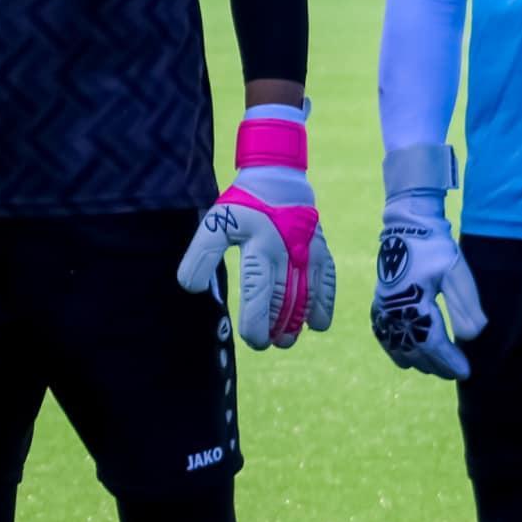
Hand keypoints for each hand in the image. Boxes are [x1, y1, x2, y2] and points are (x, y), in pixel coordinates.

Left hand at [178, 106, 334, 349]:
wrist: (278, 178)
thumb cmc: (242, 206)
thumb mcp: (215, 224)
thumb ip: (200, 256)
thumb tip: (193, 289)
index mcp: (259, 245)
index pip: (259, 292)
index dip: (256, 321)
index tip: (253, 339)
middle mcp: (287, 251)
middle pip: (284, 299)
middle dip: (276, 328)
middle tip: (269, 343)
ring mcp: (308, 250)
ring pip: (307, 295)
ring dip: (299, 321)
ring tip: (288, 338)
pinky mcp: (321, 249)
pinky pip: (327, 280)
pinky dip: (325, 303)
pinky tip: (317, 323)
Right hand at [371, 192, 486, 378]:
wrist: (408, 226)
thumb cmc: (434, 248)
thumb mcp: (456, 273)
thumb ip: (465, 305)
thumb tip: (472, 337)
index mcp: (414, 304)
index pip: (433, 345)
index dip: (450, 362)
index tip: (466, 372)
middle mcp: (394, 311)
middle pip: (416, 352)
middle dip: (437, 365)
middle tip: (457, 372)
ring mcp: (383, 309)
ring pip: (399, 348)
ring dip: (419, 361)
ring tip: (438, 366)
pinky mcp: (379, 304)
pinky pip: (386, 338)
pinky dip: (399, 352)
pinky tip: (410, 355)